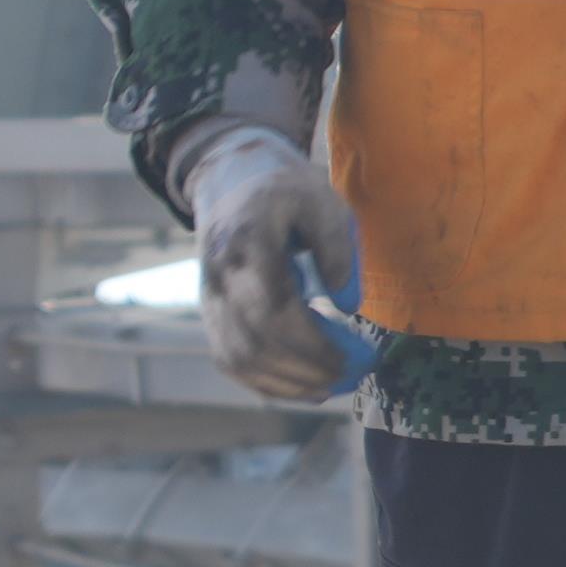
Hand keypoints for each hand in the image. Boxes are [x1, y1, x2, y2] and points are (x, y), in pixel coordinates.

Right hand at [188, 125, 370, 404]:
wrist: (230, 179)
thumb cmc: (285, 189)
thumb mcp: (322, 200)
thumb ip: (337, 248)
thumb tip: (346, 305)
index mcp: (247, 242)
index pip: (274, 309)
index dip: (314, 344)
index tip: (356, 358)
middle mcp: (219, 275)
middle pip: (255, 342)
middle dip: (306, 369)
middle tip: (352, 376)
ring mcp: (209, 296)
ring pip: (238, 358)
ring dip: (284, 383)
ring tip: (329, 387)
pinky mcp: (210, 311)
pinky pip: (229, 359)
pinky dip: (264, 381)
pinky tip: (300, 385)